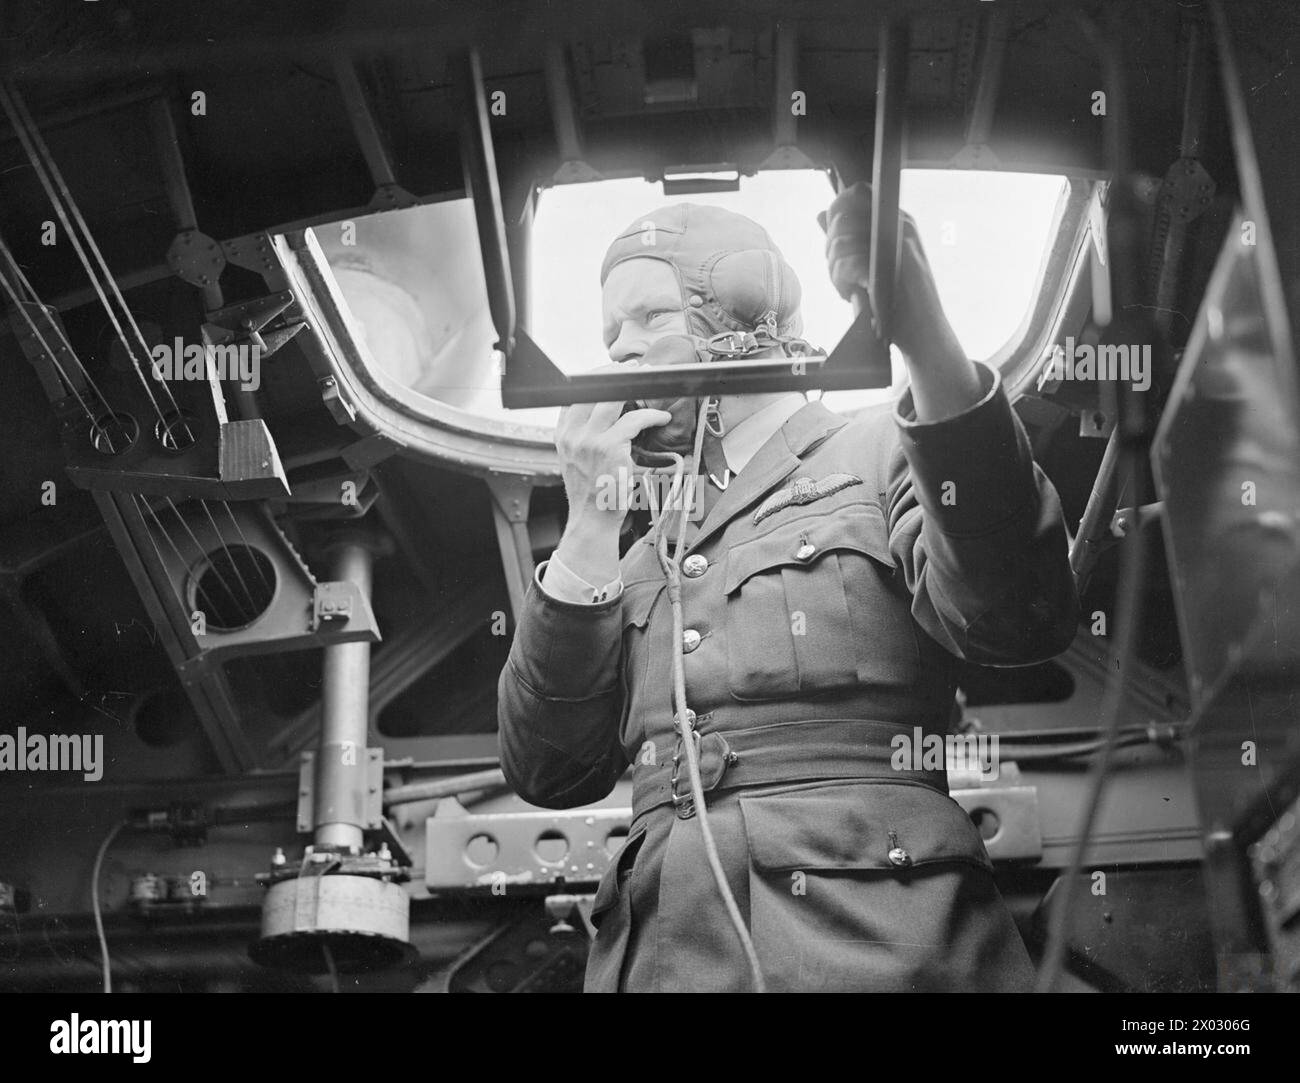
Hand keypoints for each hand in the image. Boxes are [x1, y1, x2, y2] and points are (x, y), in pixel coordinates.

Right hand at [550, 369, 670, 585]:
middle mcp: (572, 434)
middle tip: (634, 370)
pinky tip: (660, 417)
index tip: (613, 371)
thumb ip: (583, 434)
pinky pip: (634, 420)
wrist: (592, 520)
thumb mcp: (576, 459)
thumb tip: (608, 408)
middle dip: (615, 373)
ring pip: (612, 398)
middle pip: (591, 388)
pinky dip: (651, 415)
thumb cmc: (592, 491)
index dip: (595, 377)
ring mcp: (590, 441)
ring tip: (649, 386)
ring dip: (634, 387)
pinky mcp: (610, 449)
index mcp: (562, 434)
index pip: (573, 393)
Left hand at [819, 182, 981, 419]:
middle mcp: (900, 223)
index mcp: (895, 220)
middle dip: (831, 253)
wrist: (924, 333)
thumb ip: (847, 238)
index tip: (835, 248)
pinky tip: (855, 295)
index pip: (852, 195)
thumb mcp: (869, 264)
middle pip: (841, 220)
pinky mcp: (896, 263)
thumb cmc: (896, 302)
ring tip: (851, 290)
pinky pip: (850, 262)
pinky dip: (844, 281)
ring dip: (837, 272)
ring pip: (841, 243)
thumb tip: (821, 214)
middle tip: (842, 279)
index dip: (834, 218)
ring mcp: (901, 240)